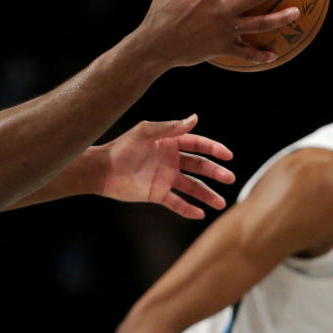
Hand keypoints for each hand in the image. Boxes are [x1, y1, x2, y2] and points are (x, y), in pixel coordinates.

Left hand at [97, 115, 233, 218]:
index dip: (213, 149)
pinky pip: (176, 203)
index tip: (227, 156)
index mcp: (169, 143)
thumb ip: (170, 127)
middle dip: (215, 173)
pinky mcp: (157, 194)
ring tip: (220, 203)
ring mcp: (165, 178)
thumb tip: (195, 118)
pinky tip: (200, 214)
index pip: (196, 145)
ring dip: (206, 194)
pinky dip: (188, 209)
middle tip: (230, 178)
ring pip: (191, 187)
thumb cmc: (122, 147)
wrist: (102, 169)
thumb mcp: (146, 132)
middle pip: (198, 166)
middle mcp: (170, 160)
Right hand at [138, 0, 300, 68]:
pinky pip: (245, 53)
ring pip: (259, 24)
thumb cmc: (160, 13)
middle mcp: (221, 11)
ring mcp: (224, 31)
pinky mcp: (223, 48)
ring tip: (296, 12)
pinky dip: (259, 55)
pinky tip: (274, 54)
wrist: (155, 47)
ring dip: (279, 19)